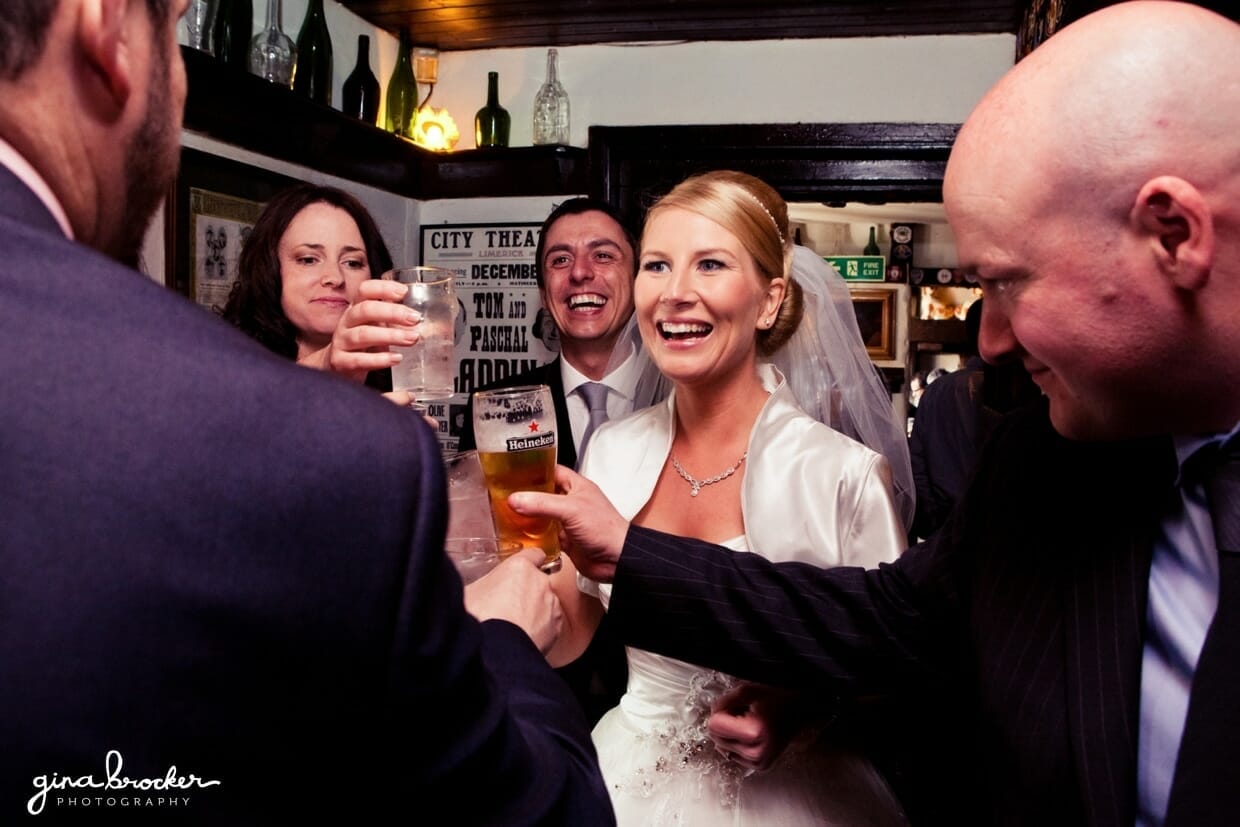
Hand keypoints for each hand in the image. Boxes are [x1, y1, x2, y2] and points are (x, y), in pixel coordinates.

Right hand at [301, 280, 420, 382]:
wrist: (339, 365)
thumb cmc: (364, 342)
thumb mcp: (379, 326)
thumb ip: (398, 320)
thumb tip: (426, 320)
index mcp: (357, 308)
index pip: (365, 290)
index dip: (383, 288)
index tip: (404, 292)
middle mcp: (347, 321)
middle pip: (365, 310)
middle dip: (392, 313)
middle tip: (415, 319)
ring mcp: (342, 341)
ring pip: (363, 334)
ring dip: (391, 336)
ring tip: (412, 338)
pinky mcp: (341, 362)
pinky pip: (359, 360)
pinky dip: (380, 359)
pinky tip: (396, 358)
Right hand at [463, 548, 562, 654]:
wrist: (498, 650)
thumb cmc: (481, 618)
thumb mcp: (470, 592)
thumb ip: (483, 584)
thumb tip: (478, 589)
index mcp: (520, 567)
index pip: (534, 554)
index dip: (528, 562)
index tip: (521, 570)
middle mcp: (541, 581)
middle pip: (537, 580)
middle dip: (527, 590)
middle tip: (508, 604)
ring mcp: (552, 603)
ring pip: (545, 601)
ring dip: (535, 609)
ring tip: (516, 624)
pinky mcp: (558, 626)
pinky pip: (550, 622)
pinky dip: (542, 627)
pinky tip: (525, 635)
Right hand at [507, 465, 627, 582]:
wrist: (616, 559)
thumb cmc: (605, 529)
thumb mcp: (571, 509)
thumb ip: (542, 503)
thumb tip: (516, 499)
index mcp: (576, 486)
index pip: (552, 471)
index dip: (535, 470)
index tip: (514, 471)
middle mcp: (570, 502)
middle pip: (543, 493)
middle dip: (526, 494)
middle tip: (504, 493)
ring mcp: (566, 521)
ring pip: (541, 514)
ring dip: (527, 516)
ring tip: (505, 512)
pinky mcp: (564, 539)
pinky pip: (543, 534)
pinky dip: (532, 535)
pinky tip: (518, 534)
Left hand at [707, 682, 806, 771]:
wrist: (800, 708)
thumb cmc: (777, 697)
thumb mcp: (746, 691)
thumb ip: (722, 702)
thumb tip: (711, 714)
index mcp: (753, 732)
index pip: (713, 726)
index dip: (720, 712)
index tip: (734, 706)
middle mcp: (757, 751)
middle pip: (716, 738)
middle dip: (725, 724)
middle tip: (743, 713)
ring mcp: (759, 761)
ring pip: (723, 748)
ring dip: (731, 734)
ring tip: (749, 722)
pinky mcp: (761, 765)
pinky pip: (734, 755)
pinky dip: (738, 743)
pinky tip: (752, 733)